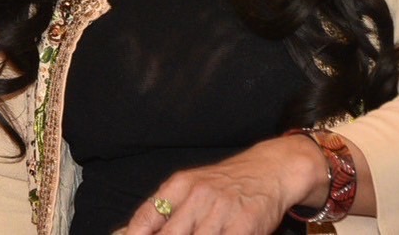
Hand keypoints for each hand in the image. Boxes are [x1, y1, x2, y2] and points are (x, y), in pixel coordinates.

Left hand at [121, 135, 326, 234]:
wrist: (269, 170)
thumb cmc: (224, 184)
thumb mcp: (191, 186)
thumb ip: (164, 209)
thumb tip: (129, 231)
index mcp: (180, 185)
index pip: (149, 214)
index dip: (136, 233)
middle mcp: (198, 195)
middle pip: (171, 234)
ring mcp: (221, 210)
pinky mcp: (244, 224)